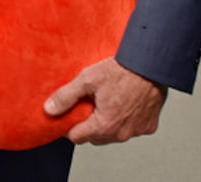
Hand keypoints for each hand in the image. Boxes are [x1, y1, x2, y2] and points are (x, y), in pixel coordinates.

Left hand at [44, 58, 167, 144]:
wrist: (151, 64)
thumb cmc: (123, 70)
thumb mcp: (88, 78)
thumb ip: (66, 96)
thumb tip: (49, 109)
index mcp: (105, 125)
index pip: (77, 137)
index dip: (70, 125)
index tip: (71, 114)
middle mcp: (121, 133)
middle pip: (96, 137)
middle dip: (89, 124)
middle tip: (90, 104)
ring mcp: (136, 131)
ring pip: (114, 134)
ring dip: (108, 123)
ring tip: (108, 101)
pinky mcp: (149, 125)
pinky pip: (132, 129)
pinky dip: (127, 120)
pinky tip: (125, 103)